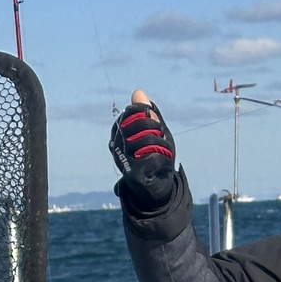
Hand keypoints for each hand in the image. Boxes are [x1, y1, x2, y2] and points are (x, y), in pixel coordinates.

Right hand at [110, 90, 175, 207]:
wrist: (157, 188)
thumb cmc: (155, 156)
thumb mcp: (155, 132)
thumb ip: (148, 113)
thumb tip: (138, 92)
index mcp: (119, 132)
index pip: (132, 112)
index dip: (147, 114)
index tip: (155, 122)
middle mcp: (117, 145)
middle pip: (138, 123)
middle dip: (156, 128)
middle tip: (162, 137)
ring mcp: (123, 159)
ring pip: (147, 140)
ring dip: (162, 145)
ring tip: (162, 152)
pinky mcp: (133, 173)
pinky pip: (154, 158)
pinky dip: (163, 159)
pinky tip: (162, 163)